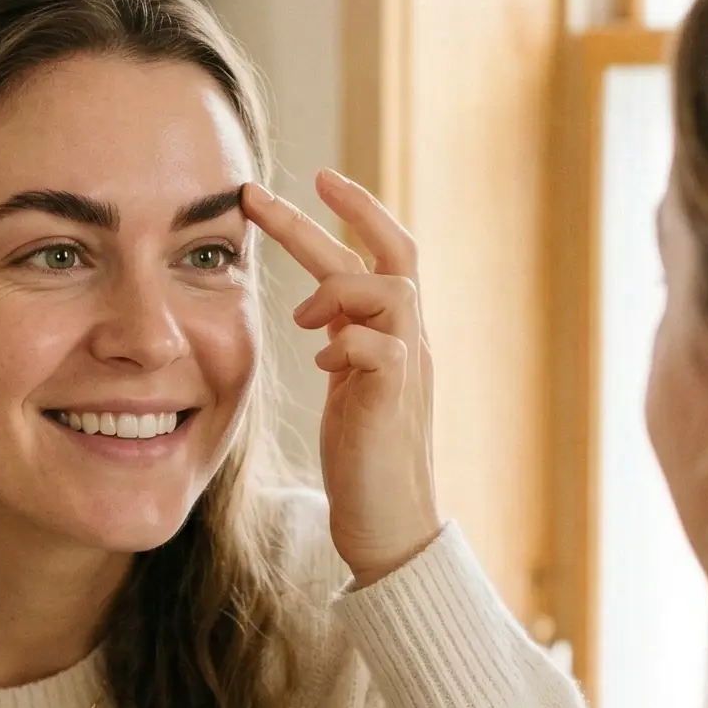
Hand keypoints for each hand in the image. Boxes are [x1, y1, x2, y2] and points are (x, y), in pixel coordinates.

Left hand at [243, 170, 440, 586]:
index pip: (385, 254)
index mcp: (395, 334)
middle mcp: (411, 341)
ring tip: (304, 319)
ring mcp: (408, 370)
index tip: (314, 178)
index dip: (355, 213)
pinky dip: (344, 343)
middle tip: (296, 180)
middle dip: (346, 210)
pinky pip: (378, 345)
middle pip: (393, 252)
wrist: (389, 529)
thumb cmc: (364, 463)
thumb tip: (319, 304)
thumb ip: (343, 341)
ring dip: (339, 290)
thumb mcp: (349, 386)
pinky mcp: (394, 402)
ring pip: (392, 289)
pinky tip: (324, 366)